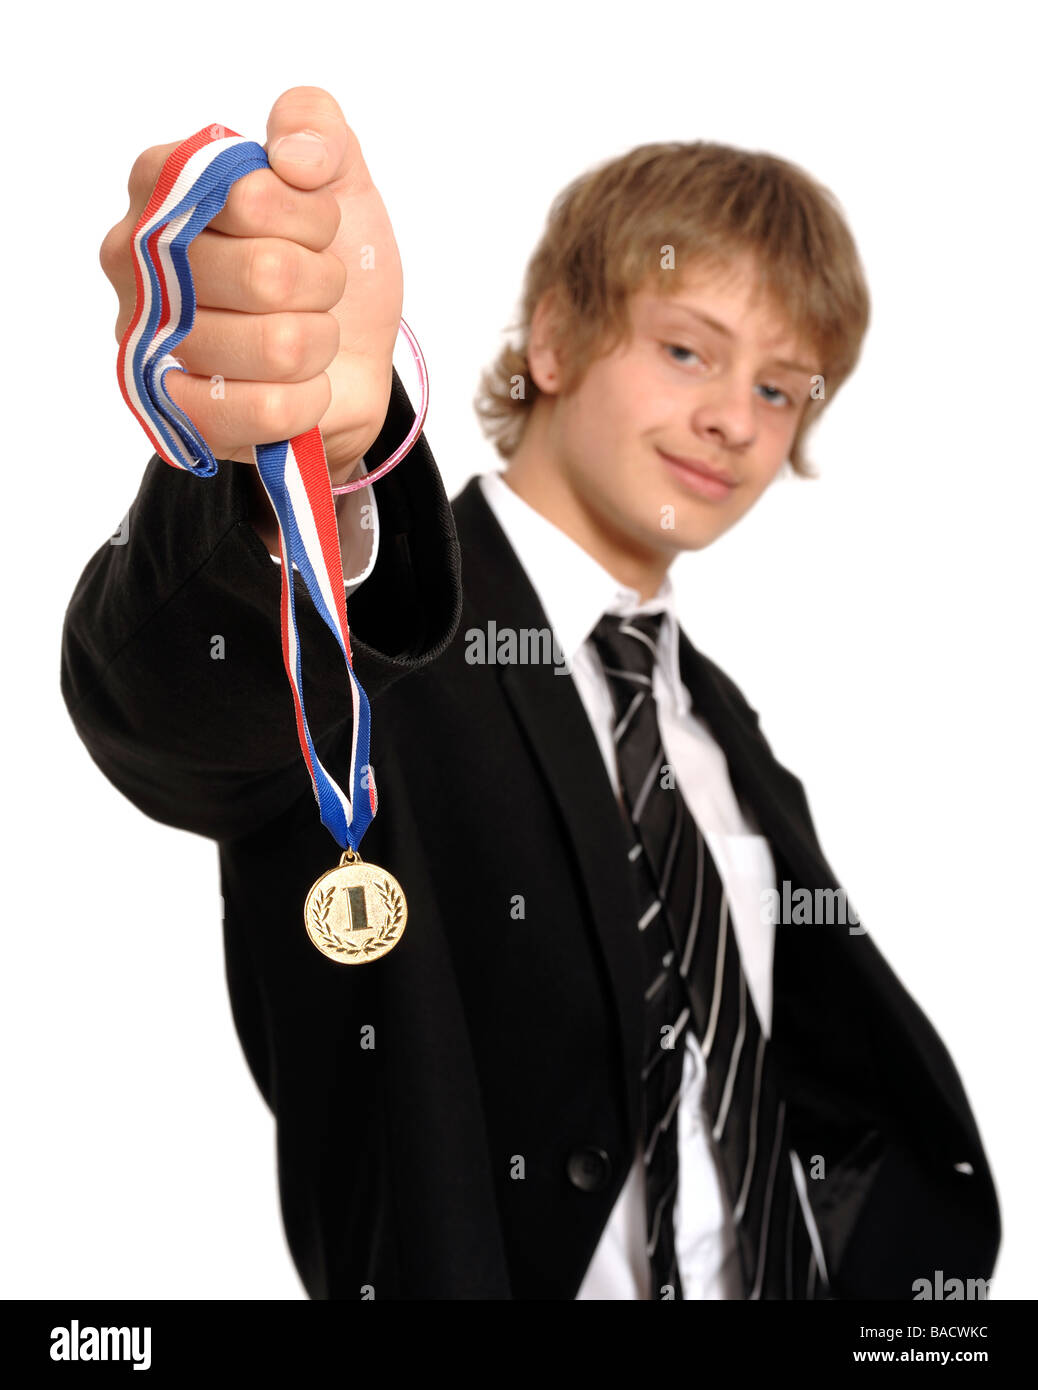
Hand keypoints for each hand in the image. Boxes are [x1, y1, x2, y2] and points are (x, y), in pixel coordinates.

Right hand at [100, 86, 403, 485]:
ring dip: (318, 343)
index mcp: (160, 184)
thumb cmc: (332, 261)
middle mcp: (135, 262)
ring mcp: (150, 343)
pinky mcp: (179, 416)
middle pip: (267, 274)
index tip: (313, 228)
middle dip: (321, 283)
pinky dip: (309, 400)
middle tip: (313, 288)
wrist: (353, 355)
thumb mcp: (340, 177)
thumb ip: (316, 126)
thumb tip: (291, 158)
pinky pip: (267, 411)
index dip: (310, 217)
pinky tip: (300, 387)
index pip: (249, 195)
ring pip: (278, 347)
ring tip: (305, 337)